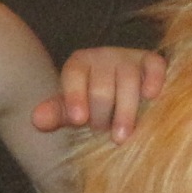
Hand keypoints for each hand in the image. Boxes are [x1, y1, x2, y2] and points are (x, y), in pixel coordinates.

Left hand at [32, 46, 167, 142]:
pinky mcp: (151, 61)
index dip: (75, 97)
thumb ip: (56, 114)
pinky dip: (153, 79)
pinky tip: (151, 97)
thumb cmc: (93, 106)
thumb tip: (37, 119)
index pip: (74, 75)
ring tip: (120, 137)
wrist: (122, 98)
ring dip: (125, 111)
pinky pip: (154, 65)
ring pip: (128, 79)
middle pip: (101, 85)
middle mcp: (103, 56)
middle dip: (100, 113)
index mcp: (79, 63)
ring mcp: (129, 57)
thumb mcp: (72, 110)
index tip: (79, 120)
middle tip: (100, 133)